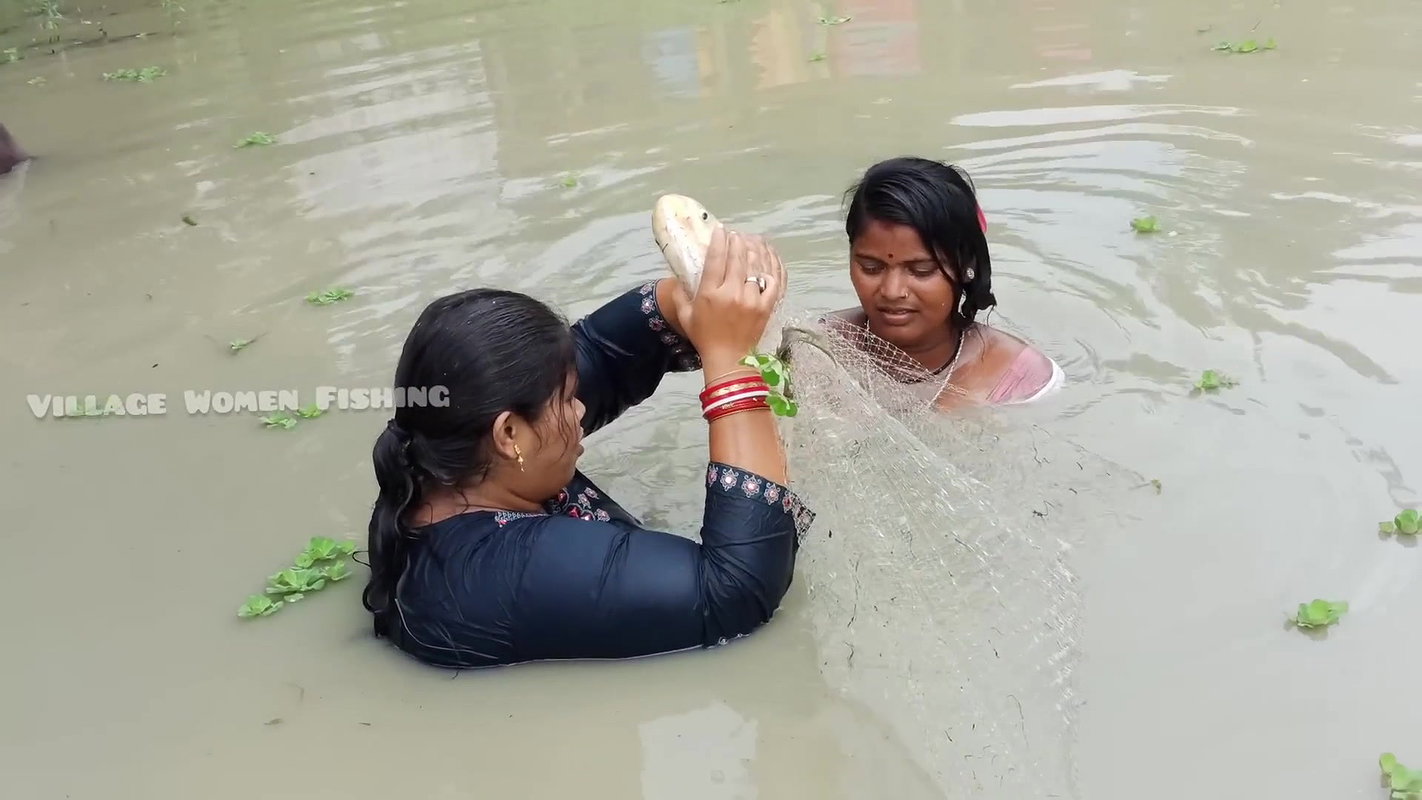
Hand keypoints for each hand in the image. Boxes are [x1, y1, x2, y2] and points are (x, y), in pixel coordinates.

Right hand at [671, 226, 785, 368]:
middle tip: (736, 234)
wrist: (729, 360)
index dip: (719, 240)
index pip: (716, 258)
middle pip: (737, 257)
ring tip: (752, 241)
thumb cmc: (705, 338)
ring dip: (754, 249)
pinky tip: (768, 259)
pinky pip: (773, 281)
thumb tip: (676, 276)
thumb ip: (680, 295)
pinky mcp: (766, 306)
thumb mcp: (685, 317)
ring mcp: (751, 299)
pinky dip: (771, 268)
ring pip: (755, 266)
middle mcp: (731, 292)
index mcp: (710, 293)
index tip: (721, 230)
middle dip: (737, 241)